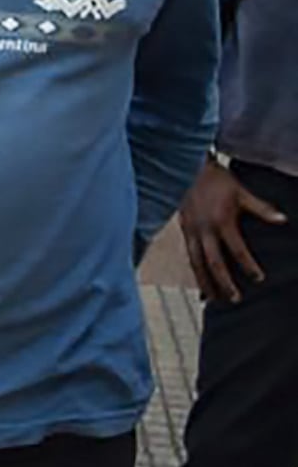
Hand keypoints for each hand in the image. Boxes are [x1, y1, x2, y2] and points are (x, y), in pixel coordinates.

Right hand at [181, 160, 287, 302]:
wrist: (185, 168)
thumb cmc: (216, 179)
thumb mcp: (241, 192)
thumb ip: (261, 208)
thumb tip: (283, 220)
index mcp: (221, 221)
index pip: (237, 250)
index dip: (248, 265)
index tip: (258, 278)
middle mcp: (204, 229)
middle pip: (213, 262)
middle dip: (224, 282)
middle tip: (236, 298)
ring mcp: (190, 230)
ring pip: (196, 262)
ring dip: (205, 282)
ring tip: (213, 299)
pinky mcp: (183, 229)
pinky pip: (188, 254)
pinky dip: (194, 270)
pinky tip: (199, 280)